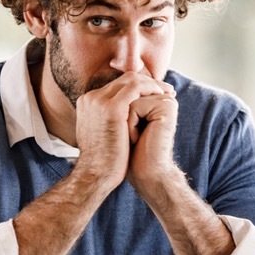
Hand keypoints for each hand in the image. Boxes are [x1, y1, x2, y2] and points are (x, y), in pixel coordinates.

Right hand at [71, 73, 173, 193]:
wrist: (96, 175)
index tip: (154, 93)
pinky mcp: (111, 108)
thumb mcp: (99, 134)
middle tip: (165, 88)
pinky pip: (136, 88)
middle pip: (123, 79)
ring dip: (152, 84)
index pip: (116, 86)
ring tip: (167, 91)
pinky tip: (162, 95)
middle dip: (147, 82)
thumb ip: (105, 121)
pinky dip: (151, 89)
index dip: (138, 87)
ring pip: (131, 79)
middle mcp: (91, 98)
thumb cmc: (102, 161)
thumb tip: (117, 120)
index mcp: (87, 103)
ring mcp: (99, 101)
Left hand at [126, 89, 181, 193]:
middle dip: (122, 113)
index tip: (124, 131)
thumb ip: (119, 102)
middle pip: (129, 89)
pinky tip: (136, 140)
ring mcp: (166, 100)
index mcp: (155, 98)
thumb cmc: (130, 153)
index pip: (128, 88)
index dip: (118, 108)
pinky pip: (135, 106)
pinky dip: (130, 124)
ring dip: (124, 119)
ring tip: (132, 138)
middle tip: (130, 135)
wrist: (145, 174)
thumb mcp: (121, 122)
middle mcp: (163, 96)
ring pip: (130, 97)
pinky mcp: (167, 107)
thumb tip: (104, 88)